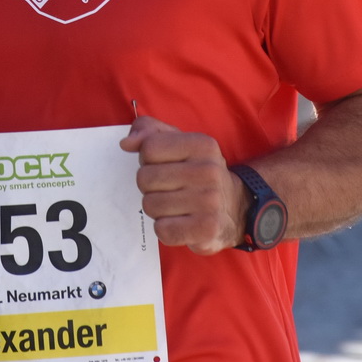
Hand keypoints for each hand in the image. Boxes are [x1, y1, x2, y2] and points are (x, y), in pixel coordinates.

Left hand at [121, 116, 244, 254]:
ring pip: (150, 205)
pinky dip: (165, 229)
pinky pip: (162, 230)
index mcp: (202, 144)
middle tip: (169, 189)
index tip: (164, 166)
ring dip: (156, 209)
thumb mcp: (178, 143)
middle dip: (149, 186)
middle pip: (145, 178)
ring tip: (175, 206)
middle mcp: (209, 171)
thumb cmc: (196, 173)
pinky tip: (180, 223)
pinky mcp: (207, 229)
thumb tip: (126, 143)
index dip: (148, 160)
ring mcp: (210, 201)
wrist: (235, 208)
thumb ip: (149, 132)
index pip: (149, 148)